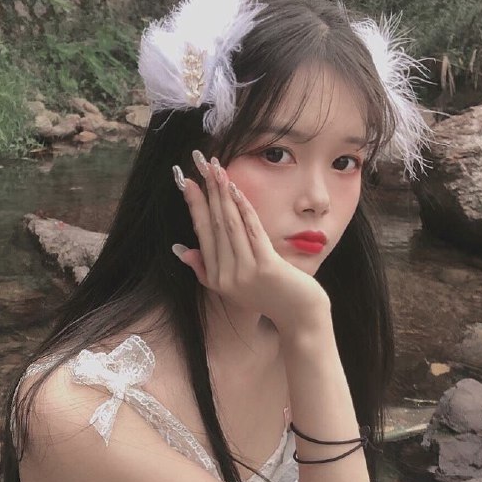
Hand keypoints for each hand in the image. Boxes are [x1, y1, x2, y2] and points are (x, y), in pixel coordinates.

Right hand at [173, 150, 328, 331]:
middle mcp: (226, 276)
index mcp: (216, 278)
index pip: (202, 234)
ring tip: (216, 169)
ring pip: (229, 224)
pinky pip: (251, 230)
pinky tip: (235, 188)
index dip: (194, 206)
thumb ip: (206, 270)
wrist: (299, 317)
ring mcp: (244, 272)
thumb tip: (182, 250)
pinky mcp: (265, 266)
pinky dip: (242, 207)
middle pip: (214, 225)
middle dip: (207, 191)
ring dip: (222, 193)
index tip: (187, 182)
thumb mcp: (233, 287)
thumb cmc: (271, 297)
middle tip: (200, 164)